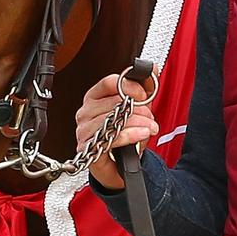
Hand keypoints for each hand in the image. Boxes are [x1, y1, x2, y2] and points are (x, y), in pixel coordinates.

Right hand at [75, 74, 158, 190]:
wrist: (120, 166)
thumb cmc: (124, 136)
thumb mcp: (138, 109)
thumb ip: (144, 87)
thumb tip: (152, 68)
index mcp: (94, 98)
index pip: (109, 82)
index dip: (130, 87)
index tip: (144, 95)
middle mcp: (85, 112)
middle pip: (113, 102)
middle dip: (138, 109)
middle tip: (150, 116)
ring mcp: (84, 130)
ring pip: (113, 119)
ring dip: (138, 123)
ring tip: (150, 127)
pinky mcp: (88, 148)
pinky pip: (111, 138)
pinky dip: (130, 135)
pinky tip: (142, 134)